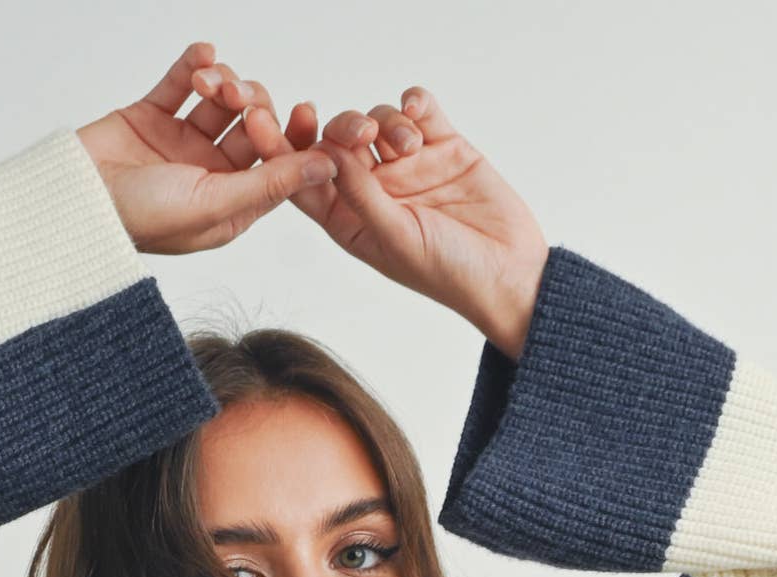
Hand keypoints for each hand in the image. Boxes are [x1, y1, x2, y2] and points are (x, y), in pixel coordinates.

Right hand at [77, 40, 336, 255]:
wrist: (74, 202)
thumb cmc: (141, 220)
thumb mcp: (214, 204)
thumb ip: (270, 183)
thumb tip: (326, 168)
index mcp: (231, 205)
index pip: (278, 165)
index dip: (296, 137)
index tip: (308, 111)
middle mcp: (210, 174)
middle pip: (253, 125)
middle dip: (252, 103)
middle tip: (237, 98)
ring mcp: (181, 144)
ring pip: (221, 99)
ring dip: (223, 81)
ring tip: (209, 82)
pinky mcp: (152, 117)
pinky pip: (182, 81)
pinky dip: (195, 65)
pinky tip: (202, 55)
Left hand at [287, 86, 550, 357]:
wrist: (510, 272)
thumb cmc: (449, 273)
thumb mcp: (395, 238)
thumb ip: (359, 193)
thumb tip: (324, 151)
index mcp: (350, 220)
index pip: (306, 180)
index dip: (283, 149)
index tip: (266, 121)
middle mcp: (375, 190)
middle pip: (340, 140)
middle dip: (344, 127)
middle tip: (365, 135)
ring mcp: (409, 166)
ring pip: (379, 120)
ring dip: (388, 122)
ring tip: (412, 147)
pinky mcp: (443, 146)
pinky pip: (419, 109)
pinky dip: (415, 103)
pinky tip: (420, 112)